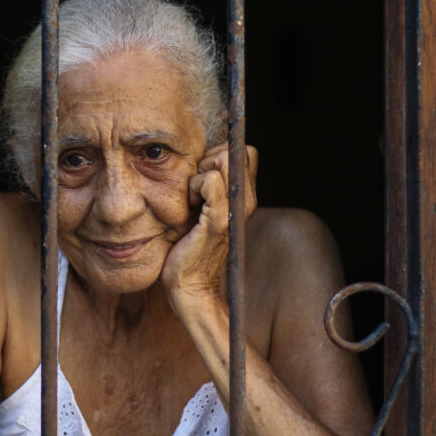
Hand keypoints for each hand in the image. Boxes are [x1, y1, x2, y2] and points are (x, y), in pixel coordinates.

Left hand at [161, 143, 257, 301]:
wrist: (190, 285)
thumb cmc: (189, 246)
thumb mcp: (204, 209)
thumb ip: (210, 186)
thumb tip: (201, 158)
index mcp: (244, 197)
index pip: (244, 152)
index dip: (221, 154)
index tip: (204, 178)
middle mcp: (246, 201)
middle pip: (236, 150)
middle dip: (210, 158)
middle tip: (196, 188)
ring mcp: (234, 210)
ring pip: (224, 158)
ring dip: (201, 172)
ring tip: (193, 198)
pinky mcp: (219, 220)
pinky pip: (210, 180)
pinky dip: (195, 186)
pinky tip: (190, 206)